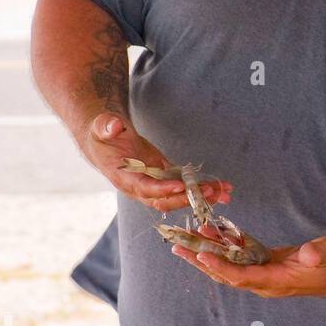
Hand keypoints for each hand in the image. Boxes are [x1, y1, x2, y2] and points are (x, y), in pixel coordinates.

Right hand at [80, 111, 231, 213]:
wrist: (107, 143)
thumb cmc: (102, 135)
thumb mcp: (102, 128)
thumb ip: (107, 127)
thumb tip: (114, 126)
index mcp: (123, 177)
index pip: (143, 187)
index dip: (161, 189)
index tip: (179, 187)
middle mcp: (139, 187)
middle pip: (164, 200)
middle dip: (187, 198)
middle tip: (208, 192)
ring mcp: (153, 185)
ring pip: (178, 197)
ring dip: (201, 196)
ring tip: (224, 192)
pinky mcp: (165, 178)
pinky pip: (185, 187)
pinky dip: (202, 188)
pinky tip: (222, 190)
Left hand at [169, 234, 325, 297]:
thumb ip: (317, 254)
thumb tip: (306, 254)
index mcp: (278, 282)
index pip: (242, 277)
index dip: (221, 268)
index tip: (202, 256)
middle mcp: (268, 281)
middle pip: (227, 274)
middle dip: (202, 261)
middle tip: (178, 247)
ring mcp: (269, 273)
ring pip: (232, 265)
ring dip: (212, 252)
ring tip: (192, 235)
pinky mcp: (272, 263)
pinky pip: (245, 256)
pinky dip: (230, 245)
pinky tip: (219, 233)